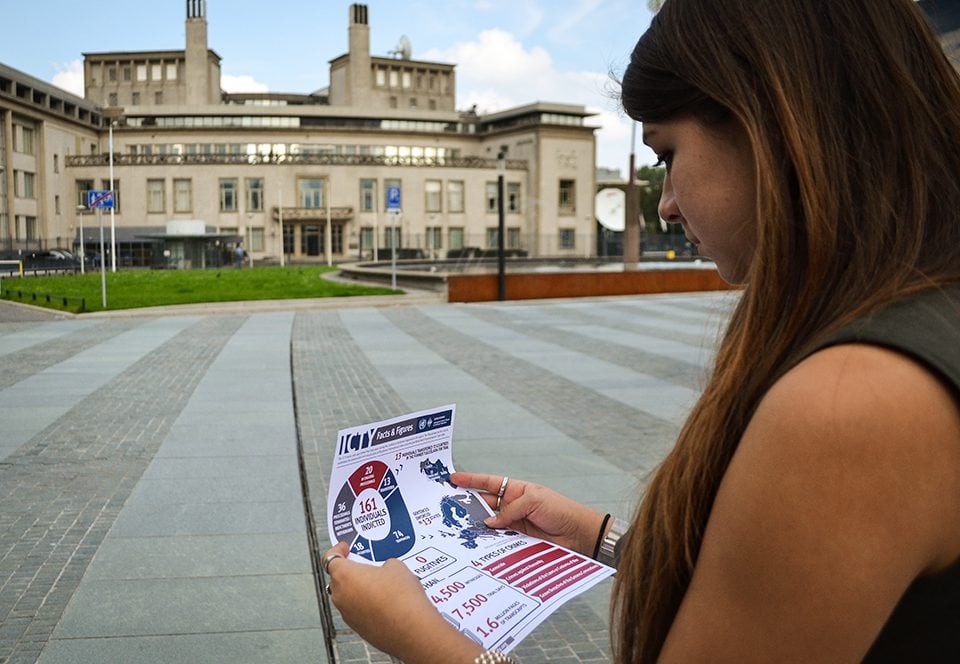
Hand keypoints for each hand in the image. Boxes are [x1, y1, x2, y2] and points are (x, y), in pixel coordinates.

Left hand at [322, 542, 482, 662]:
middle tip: (367, 565)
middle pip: (338, 579)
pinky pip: (357, 611)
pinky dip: (366, 605)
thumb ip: (383, 564)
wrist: (412, 629)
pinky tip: (385, 602)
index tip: (346, 547)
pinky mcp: (358, 628)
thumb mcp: (396, 566)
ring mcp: (348, 615)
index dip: (337, 550)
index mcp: (345, 576)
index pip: (330, 559)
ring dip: (358, 589)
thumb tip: (384, 571)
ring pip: (347, 596)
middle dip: (351, 571)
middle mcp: (341, 596)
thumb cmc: (401, 595)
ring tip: (380, 584)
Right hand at [451, 472, 606, 556]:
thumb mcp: (534, 501)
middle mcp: (512, 505)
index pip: (489, 483)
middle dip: (468, 505)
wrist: (578, 534)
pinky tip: (479, 543)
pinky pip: (498, 539)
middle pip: (485, 504)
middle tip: (449, 508)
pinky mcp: (517, 540)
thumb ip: (510, 510)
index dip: (471, 481)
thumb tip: (489, 523)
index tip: (453, 479)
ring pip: (489, 523)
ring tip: (459, 527)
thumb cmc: (560, 510)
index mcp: (516, 489)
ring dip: (477, 525)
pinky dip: (489, 541)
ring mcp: (513, 523)